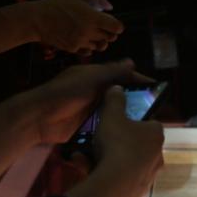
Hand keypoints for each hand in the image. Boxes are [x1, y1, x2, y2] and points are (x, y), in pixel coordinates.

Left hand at [26, 60, 152, 144]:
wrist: (39, 118)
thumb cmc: (66, 93)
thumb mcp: (91, 78)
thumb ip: (112, 72)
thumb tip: (132, 63)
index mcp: (95, 77)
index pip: (122, 76)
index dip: (139, 81)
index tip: (156, 88)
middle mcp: (95, 92)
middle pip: (120, 95)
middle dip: (137, 100)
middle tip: (155, 109)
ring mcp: (91, 110)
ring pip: (115, 111)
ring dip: (127, 116)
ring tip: (146, 124)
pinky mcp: (87, 126)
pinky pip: (106, 126)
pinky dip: (116, 128)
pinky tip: (129, 134)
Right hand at [31, 0, 123, 55]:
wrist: (37, 19)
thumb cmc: (56, 5)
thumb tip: (109, 7)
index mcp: (92, 17)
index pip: (116, 28)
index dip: (117, 25)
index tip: (113, 23)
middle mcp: (88, 31)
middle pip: (110, 38)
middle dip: (109, 33)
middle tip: (102, 27)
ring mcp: (81, 42)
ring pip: (100, 46)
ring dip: (99, 40)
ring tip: (91, 32)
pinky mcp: (73, 49)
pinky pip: (88, 51)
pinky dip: (88, 46)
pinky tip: (82, 38)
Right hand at [68, 86, 164, 196]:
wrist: (113, 185)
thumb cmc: (116, 144)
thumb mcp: (111, 115)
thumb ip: (115, 99)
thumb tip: (118, 88)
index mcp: (156, 134)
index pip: (149, 122)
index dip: (134, 120)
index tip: (119, 120)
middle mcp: (158, 155)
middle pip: (137, 143)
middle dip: (119, 141)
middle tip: (101, 139)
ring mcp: (149, 175)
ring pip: (128, 162)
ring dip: (110, 158)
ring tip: (88, 157)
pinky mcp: (138, 191)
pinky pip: (121, 178)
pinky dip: (108, 174)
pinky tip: (89, 171)